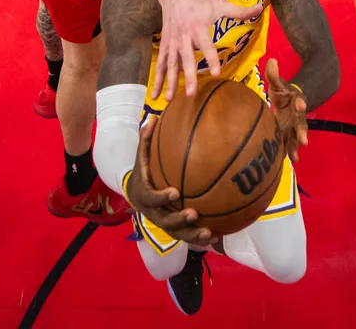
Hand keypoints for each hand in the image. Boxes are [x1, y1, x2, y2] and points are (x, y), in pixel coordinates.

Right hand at [127, 118, 213, 243]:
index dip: (161, 197)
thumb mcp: (142, 155)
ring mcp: (164, 222)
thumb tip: (153, 117)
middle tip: (193, 213)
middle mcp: (153, 212)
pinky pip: (187, 235)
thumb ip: (146, 139)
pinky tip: (219, 238)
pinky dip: (201, 238)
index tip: (175, 192)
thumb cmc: (144, 170)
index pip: (152, 198)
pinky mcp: (174, 229)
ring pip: (177, 233)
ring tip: (210, 233)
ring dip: (193, 235)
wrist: (136, 193)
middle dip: (179, 220)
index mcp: (145, 195)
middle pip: (164, 221)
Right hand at [152, 0, 263, 99]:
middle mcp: (183, 37)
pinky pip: (160, 65)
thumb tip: (260, 8)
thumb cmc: (200, 1)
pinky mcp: (164, 45)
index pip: (207, 46)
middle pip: (186, 59)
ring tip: (168, 100)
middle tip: (191, 94)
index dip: (211, 59)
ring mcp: (172, 42)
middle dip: (188, 77)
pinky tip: (154, 95)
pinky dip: (156, 80)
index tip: (217, 74)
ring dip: (169, 83)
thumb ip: (240, 11)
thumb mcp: (220, 4)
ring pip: (170, 65)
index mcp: (198, 27)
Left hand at [265, 58, 307, 162]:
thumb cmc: (284, 93)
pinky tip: (292, 161)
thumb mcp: (279, 83)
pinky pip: (291, 144)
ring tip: (296, 156)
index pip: (299, 100)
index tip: (301, 104)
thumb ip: (274, 74)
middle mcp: (298, 115)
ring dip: (297, 146)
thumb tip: (271, 60)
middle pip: (301, 123)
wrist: (294, 101)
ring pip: (297, 136)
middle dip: (302, 131)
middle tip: (303, 140)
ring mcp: (295, 126)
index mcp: (296, 100)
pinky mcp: (291, 135)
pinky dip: (292, 152)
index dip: (300, 102)